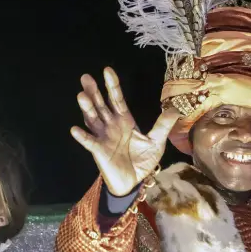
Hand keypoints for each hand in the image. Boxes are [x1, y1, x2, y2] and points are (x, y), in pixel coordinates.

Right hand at [70, 67, 180, 195]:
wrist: (134, 181)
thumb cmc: (142, 160)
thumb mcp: (156, 141)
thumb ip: (163, 125)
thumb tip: (175, 110)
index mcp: (124, 120)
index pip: (117, 99)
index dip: (112, 85)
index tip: (107, 70)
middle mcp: (111, 125)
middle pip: (101, 105)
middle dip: (94, 92)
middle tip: (86, 77)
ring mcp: (103, 137)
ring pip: (93, 119)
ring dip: (87, 108)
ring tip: (81, 95)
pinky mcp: (99, 151)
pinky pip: (89, 142)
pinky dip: (83, 136)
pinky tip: (75, 129)